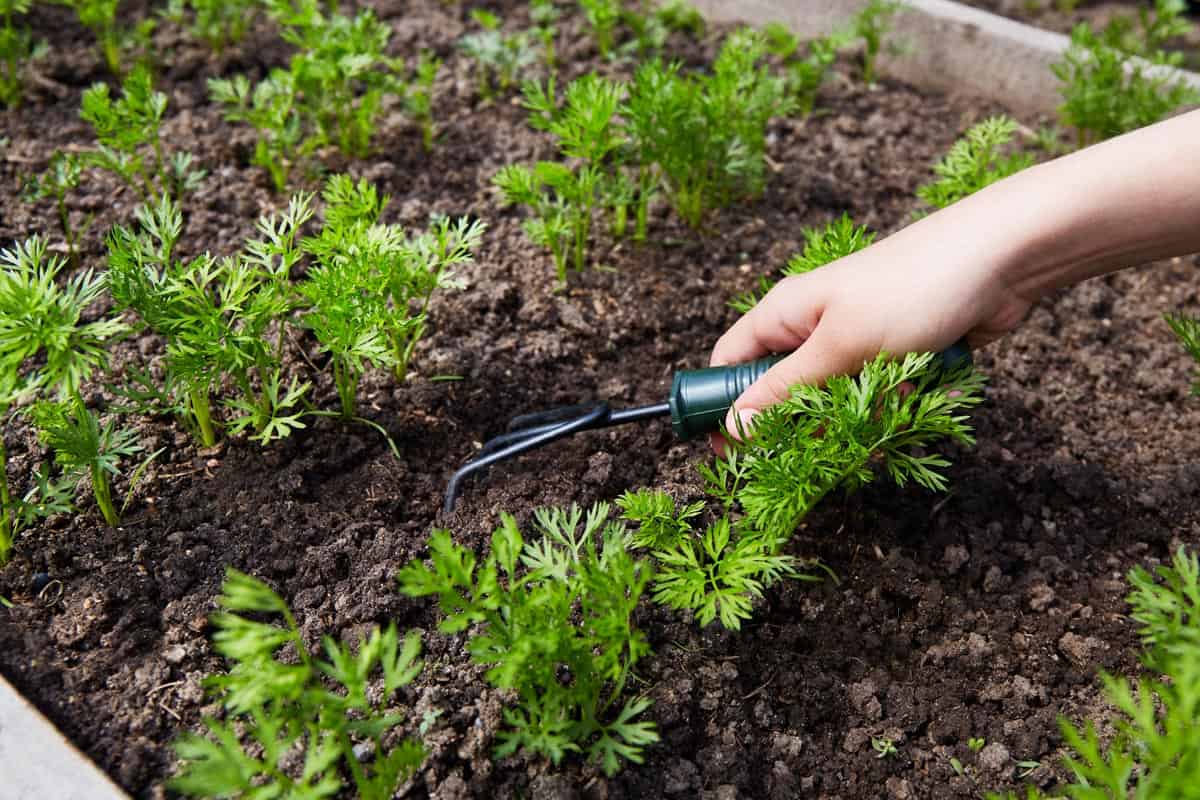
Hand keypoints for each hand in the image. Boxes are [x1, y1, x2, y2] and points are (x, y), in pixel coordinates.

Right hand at [709, 221, 1032, 451]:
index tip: (728, 452)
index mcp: (785, 314)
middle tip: (820, 449)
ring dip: (856, 420)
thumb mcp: (841, 345)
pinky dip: (893, 407)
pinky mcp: (895, 357)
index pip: (730, 363)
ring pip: (832, 404)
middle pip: (782, 393)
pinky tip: (919, 398)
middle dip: (802, 425)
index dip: (722, 406)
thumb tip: (734, 426)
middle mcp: (813, 328)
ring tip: (887, 416)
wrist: (1002, 259)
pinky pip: (876, 399)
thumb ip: (786, 391)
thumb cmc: (912, 289)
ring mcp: (856, 343)